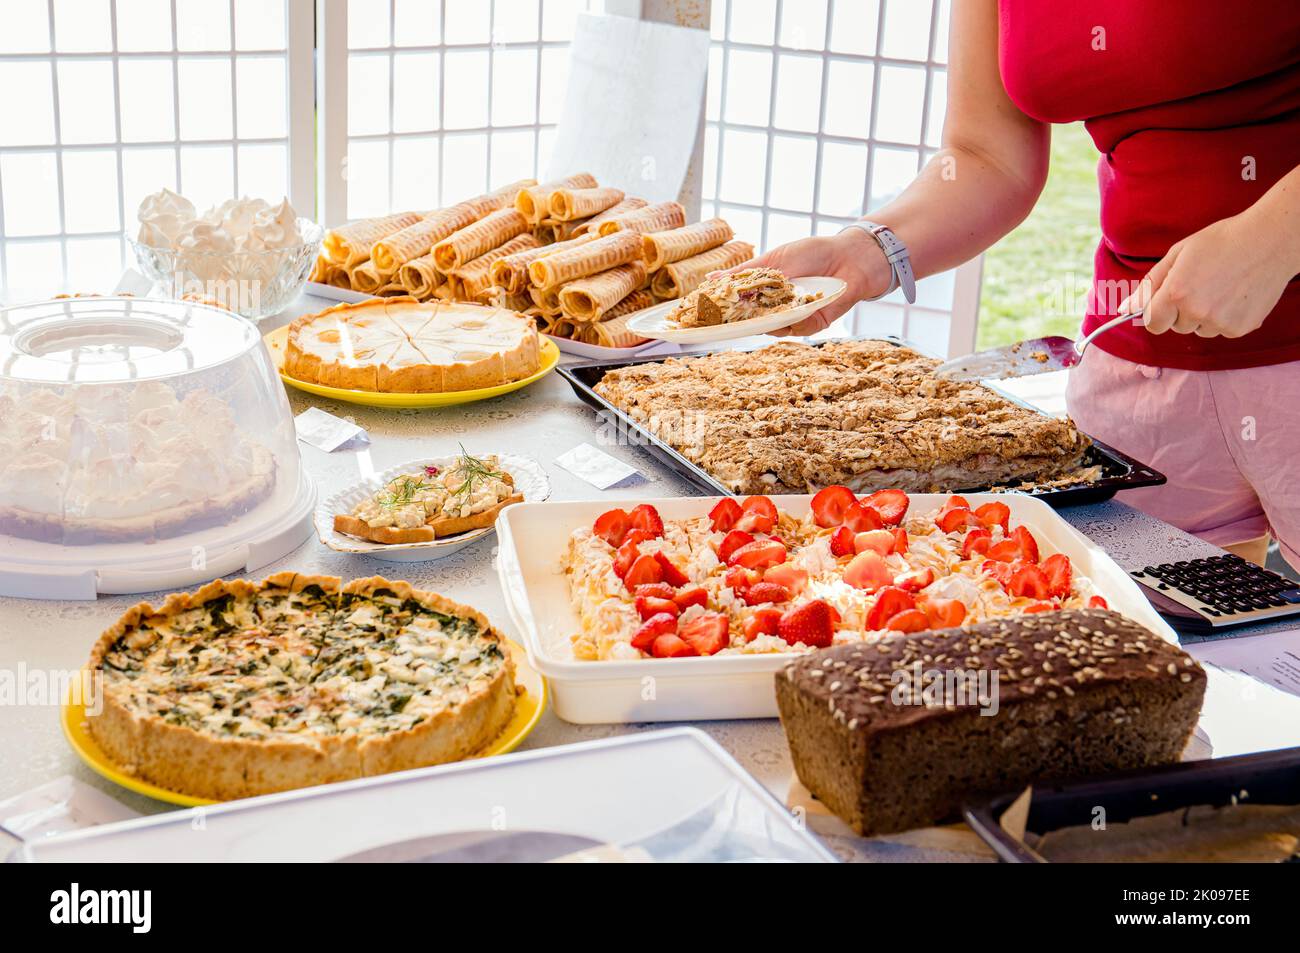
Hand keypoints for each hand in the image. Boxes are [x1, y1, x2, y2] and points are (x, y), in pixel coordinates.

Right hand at [712, 228, 892, 335]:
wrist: (851, 257)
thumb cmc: (813, 253)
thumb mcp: (774, 259)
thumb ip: (744, 273)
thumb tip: (711, 278)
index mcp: (763, 292)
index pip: (737, 306)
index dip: (721, 311)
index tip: (701, 313)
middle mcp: (775, 308)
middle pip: (751, 323)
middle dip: (737, 322)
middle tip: (722, 320)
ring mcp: (793, 318)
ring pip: (771, 328)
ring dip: (767, 319)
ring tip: (766, 304)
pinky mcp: (812, 324)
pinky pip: (796, 328)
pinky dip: (795, 318)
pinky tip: (797, 305)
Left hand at [1118, 211, 1296, 337]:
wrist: (1270, 241)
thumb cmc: (1221, 241)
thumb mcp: (1178, 254)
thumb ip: (1150, 284)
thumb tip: (1125, 309)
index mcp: (1177, 293)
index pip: (1152, 323)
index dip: (1156, 313)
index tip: (1164, 302)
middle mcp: (1197, 312)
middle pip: (1176, 326)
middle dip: (1181, 310)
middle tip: (1201, 283)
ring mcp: (1220, 323)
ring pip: (1199, 329)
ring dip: (1203, 315)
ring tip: (1220, 286)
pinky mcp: (1240, 329)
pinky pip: (1221, 330)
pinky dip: (1224, 317)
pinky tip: (1235, 294)